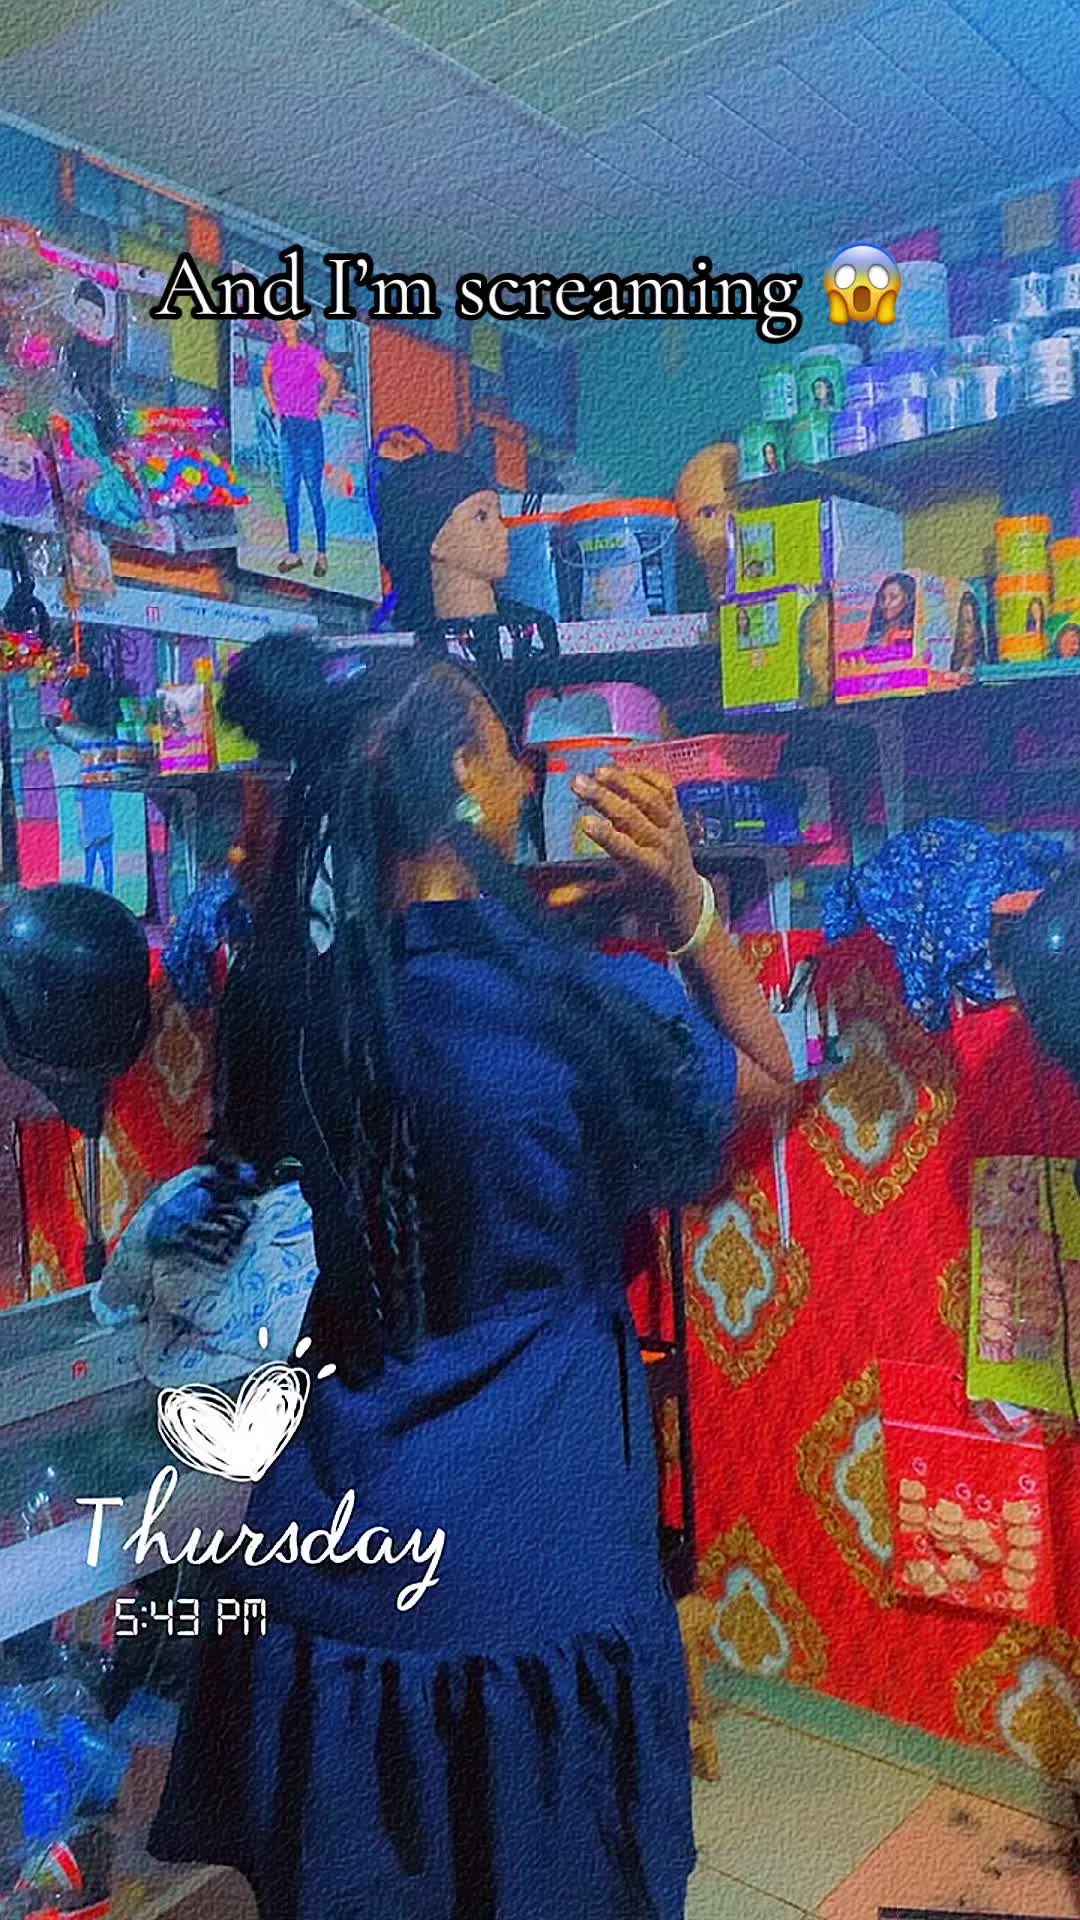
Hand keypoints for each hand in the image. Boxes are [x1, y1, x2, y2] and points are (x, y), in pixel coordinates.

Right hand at [571, 764, 702, 948]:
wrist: (684, 893)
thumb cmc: (646, 896)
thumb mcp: (617, 897)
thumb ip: (585, 894)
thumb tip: (551, 900)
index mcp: (647, 869)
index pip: (625, 850)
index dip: (605, 835)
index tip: (583, 822)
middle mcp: (662, 845)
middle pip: (633, 817)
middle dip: (604, 798)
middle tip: (578, 783)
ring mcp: (672, 826)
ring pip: (651, 798)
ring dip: (623, 781)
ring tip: (597, 771)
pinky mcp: (677, 813)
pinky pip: (665, 788)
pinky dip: (644, 775)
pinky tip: (621, 768)